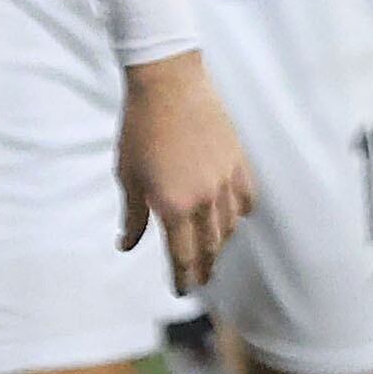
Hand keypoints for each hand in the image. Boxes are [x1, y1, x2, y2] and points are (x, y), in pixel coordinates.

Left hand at [115, 50, 257, 294]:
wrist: (168, 83)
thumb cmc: (140, 128)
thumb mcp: (128, 176)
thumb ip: (132, 216)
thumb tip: (126, 245)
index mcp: (174, 206)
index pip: (182, 257)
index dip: (182, 278)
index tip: (180, 291)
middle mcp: (205, 199)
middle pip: (211, 248)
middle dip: (204, 268)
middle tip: (199, 280)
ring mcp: (225, 180)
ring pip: (230, 227)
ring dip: (221, 243)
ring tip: (212, 250)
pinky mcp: (238, 161)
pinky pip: (246, 200)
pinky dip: (240, 214)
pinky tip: (233, 217)